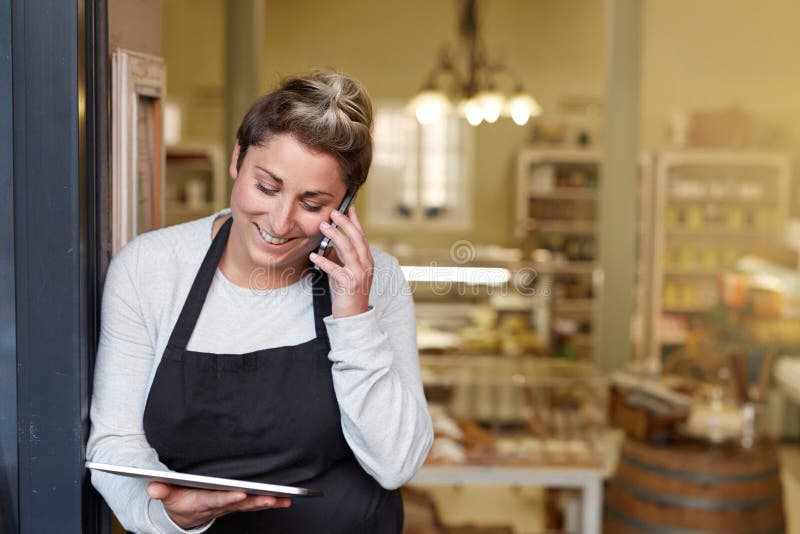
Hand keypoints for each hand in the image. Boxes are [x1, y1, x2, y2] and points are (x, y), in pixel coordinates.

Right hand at [146, 482, 290, 529]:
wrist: (184, 515)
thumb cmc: (179, 500)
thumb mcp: (167, 495)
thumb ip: (162, 490)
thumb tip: (153, 487)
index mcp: (203, 502)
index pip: (216, 500)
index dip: (228, 498)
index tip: (239, 494)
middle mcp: (219, 506)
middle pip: (239, 504)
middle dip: (255, 500)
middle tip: (270, 497)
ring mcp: (230, 507)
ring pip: (250, 505)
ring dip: (266, 502)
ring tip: (282, 498)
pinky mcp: (237, 505)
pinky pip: (255, 504)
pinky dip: (270, 502)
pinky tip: (283, 499)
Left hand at [309, 206, 373, 318]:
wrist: (354, 317)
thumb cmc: (349, 293)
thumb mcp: (348, 271)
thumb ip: (342, 257)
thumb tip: (330, 241)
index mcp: (367, 260)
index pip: (362, 236)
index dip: (355, 221)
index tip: (349, 207)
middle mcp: (366, 265)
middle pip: (357, 239)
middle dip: (345, 224)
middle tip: (334, 212)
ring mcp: (359, 274)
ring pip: (348, 251)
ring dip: (335, 236)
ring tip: (324, 226)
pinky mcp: (349, 284)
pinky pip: (335, 270)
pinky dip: (324, 261)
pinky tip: (314, 255)